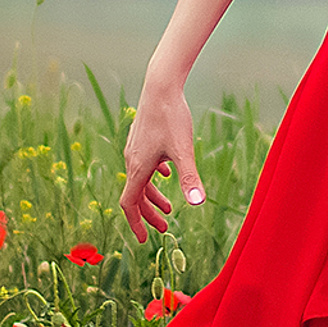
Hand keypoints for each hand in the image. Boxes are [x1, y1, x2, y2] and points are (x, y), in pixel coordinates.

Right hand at [120, 79, 205, 242]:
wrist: (160, 86)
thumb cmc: (172, 118)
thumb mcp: (184, 151)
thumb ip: (189, 178)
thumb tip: (197, 204)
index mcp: (138, 168)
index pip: (130, 204)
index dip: (136, 223)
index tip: (145, 239)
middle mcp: (132, 160)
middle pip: (136, 196)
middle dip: (149, 214)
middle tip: (165, 229)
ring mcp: (135, 149)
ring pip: (141, 180)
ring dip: (153, 197)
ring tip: (170, 208)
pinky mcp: (141, 138)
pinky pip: (144, 165)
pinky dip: (154, 176)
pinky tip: (168, 172)